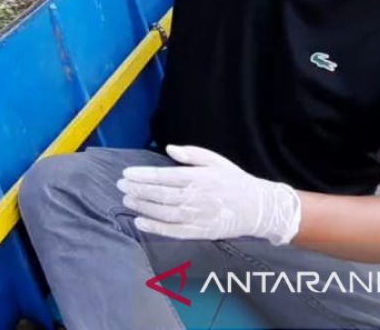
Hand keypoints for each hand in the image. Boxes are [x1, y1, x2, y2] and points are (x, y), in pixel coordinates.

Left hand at [117, 145, 300, 245]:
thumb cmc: (234, 181)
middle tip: (120, 186)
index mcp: (198, 178)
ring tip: (127, 200)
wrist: (259, 208)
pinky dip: (155, 228)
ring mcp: (197, 216)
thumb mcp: (216, 160)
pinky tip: (140, 222)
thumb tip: (169, 148)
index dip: (142, 176)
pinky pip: (173, 231)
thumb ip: (192, 154)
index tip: (126, 174)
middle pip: (160, 195)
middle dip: (137, 190)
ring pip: (163, 213)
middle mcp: (195, 198)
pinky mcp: (200, 232)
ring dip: (142, 207)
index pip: (163, 176)